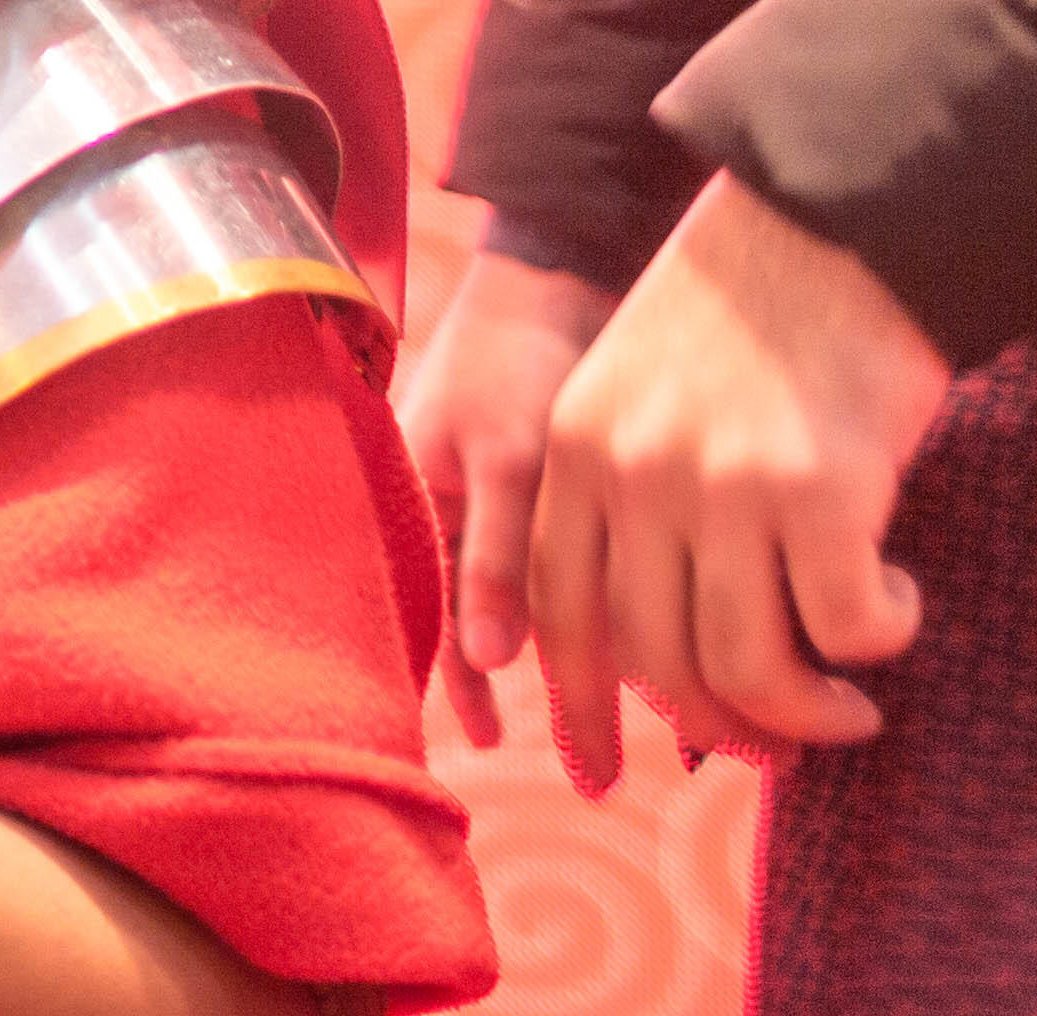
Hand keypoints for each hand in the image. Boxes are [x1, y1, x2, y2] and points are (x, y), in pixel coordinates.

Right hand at [394, 248, 616, 746]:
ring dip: (563, 661)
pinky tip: (626, 653)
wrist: (555, 272)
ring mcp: (487, 502)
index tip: (495, 747)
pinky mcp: (533, 492)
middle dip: (517, 692)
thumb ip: (498, 554)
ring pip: (518, 605)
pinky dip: (583, 613)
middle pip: (470, 623)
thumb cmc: (518, 351)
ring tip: (608, 727)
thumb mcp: (506, 452)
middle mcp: (443, 512)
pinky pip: (549, 571)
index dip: (460, 685)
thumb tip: (486, 660)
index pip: (424, 613)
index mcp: (410, 505)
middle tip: (587, 763)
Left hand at [526, 170, 950, 787]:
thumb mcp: (643, 396)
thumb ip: (634, 509)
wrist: (835, 218)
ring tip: (852, 705)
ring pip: (751, 667)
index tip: (601, 770)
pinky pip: (849, 625)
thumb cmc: (749, 318)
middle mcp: (633, 474)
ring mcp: (723, 484)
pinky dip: (881, 638)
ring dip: (810, 712)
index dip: (579, 705)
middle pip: (660, 663)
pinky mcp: (821, 489)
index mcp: (572, 450)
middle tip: (788, 743)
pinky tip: (898, 605)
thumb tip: (664, 663)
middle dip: (726, 726)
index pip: (559, 615)